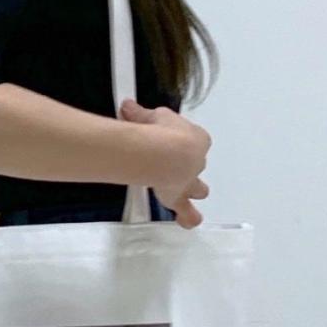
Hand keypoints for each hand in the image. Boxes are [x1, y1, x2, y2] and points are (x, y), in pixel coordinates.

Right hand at [118, 98, 211, 226]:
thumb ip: (140, 114)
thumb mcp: (152, 116)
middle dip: (189, 166)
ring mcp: (188, 181)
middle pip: (196, 165)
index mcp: (195, 139)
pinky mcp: (178, 197)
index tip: (164, 136)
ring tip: (192, 195)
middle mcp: (195, 162)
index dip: (178, 139)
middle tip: (179, 167)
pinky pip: (186, 211)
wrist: (165, 153)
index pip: (191, 140)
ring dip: (194, 191)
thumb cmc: (163, 131)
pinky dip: (187, 217)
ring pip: (198, 188)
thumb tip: (128, 106)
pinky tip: (188, 220)